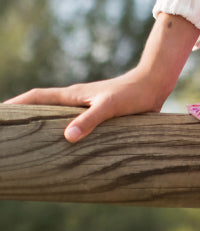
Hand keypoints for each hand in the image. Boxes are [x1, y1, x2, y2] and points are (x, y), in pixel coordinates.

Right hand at [4, 71, 167, 141]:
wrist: (154, 84)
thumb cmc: (133, 93)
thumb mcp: (111, 106)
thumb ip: (91, 120)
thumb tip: (68, 136)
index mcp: (72, 95)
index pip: (36, 97)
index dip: (16, 104)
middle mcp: (75, 100)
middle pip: (40, 106)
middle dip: (21, 115)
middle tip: (6, 132)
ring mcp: (85, 107)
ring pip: (54, 115)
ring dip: (40, 124)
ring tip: (26, 142)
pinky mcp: (97, 114)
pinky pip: (71, 123)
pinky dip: (60, 132)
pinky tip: (62, 146)